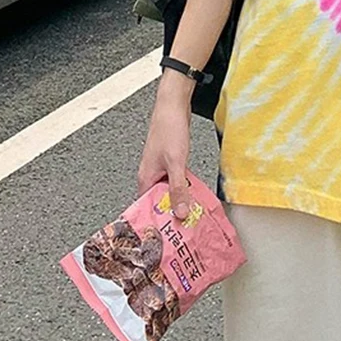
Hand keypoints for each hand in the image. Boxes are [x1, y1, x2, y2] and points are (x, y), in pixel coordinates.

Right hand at [137, 70, 193, 219]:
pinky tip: (194, 193)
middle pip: (160, 201)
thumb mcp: (176, 163)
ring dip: (180, 200)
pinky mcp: (170, 160)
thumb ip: (178, 189)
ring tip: (192, 213)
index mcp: (145, 178)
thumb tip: (179, 211)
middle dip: (172, 213)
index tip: (168, 235)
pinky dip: (184, 188)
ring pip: (170, 191)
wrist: (173, 105)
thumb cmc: (168, 129)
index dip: (157, 222)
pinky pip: (176, 181)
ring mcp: (160, 168)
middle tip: (186, 227)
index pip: (147, 208)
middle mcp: (150, 175)